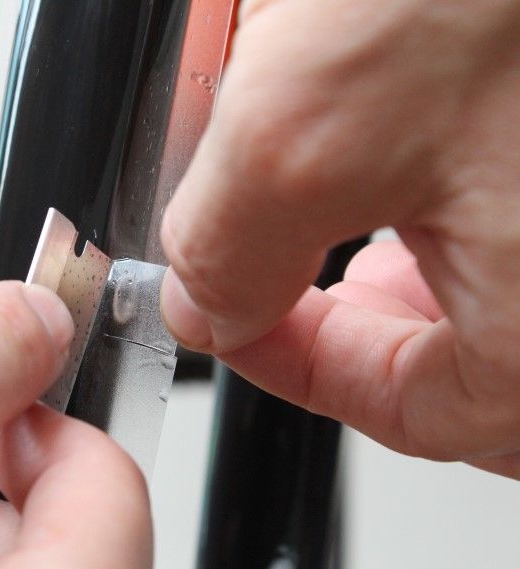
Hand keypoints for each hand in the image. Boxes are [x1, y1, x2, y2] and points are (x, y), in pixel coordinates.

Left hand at [160, 0, 519, 477]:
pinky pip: (508, 190)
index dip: (299, 370)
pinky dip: (448, 177)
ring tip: (357, 196)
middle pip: (465, 355)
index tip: (231, 319)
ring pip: (500, 281)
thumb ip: (232, 249)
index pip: (411, 409)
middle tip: (297, 275)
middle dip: (362, 317)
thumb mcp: (313, 127)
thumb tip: (205, 307)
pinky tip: (413, 123)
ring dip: (411, 247)